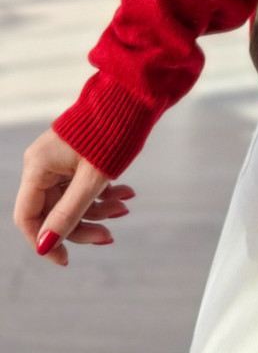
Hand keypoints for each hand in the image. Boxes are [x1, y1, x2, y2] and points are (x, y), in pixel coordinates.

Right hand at [14, 127, 134, 266]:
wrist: (135, 93)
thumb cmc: (111, 132)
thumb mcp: (91, 180)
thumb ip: (67, 214)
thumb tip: (45, 247)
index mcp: (37, 167)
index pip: (28, 217)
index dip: (44, 242)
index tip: (66, 259)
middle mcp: (43, 165)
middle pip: (53, 211)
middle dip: (82, 225)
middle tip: (109, 235)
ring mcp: (60, 161)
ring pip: (72, 200)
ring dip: (99, 209)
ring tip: (126, 205)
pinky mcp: (76, 158)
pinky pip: (83, 186)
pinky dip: (103, 194)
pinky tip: (126, 193)